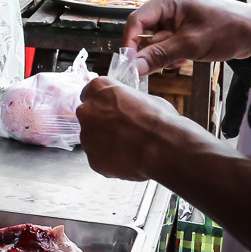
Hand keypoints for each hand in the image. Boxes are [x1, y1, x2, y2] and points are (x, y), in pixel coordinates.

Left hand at [77, 77, 205, 180]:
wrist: (163, 147)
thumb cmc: (159, 120)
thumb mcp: (144, 98)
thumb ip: (127, 103)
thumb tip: (130, 109)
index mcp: (99, 90)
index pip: (90, 93)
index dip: (103, 104)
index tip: (111, 111)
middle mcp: (87, 110)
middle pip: (89, 117)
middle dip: (101, 125)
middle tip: (122, 132)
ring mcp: (87, 136)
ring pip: (93, 141)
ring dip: (105, 144)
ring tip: (129, 148)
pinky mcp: (92, 159)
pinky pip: (99, 160)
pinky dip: (110, 161)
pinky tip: (128, 160)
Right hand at [122, 0, 250, 74]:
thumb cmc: (228, 30)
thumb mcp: (190, 45)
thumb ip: (159, 56)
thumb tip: (134, 68)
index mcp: (167, 0)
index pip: (136, 21)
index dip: (130, 43)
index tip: (129, 65)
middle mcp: (168, 5)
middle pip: (145, 32)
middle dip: (152, 51)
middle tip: (160, 66)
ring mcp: (177, 16)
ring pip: (157, 40)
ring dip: (165, 54)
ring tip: (182, 59)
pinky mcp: (184, 27)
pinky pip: (168, 42)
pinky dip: (173, 53)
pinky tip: (187, 58)